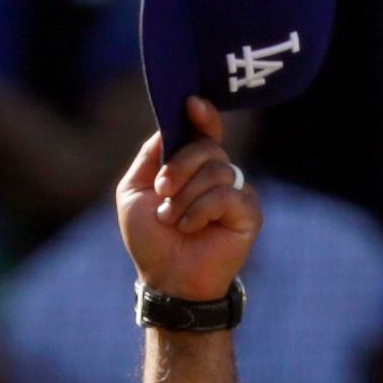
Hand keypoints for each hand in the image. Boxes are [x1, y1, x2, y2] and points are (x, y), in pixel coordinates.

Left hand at [114, 98, 258, 306]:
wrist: (167, 278)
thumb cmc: (150, 239)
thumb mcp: (134, 191)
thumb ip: (150, 156)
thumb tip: (169, 126)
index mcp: (192, 166)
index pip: (204, 130)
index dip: (202, 115)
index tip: (191, 104)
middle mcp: (216, 174)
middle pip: (207, 146)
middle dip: (179, 166)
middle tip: (162, 192)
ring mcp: (235, 191)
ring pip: (216, 170)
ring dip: (185, 197)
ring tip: (173, 221)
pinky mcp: (249, 212)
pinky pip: (226, 195)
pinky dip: (200, 211)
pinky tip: (191, 228)